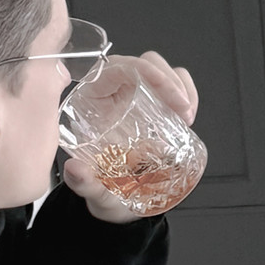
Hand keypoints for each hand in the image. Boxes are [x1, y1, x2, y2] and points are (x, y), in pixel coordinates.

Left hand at [62, 51, 199, 224]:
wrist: (120, 202)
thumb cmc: (103, 187)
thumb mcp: (93, 188)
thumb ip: (82, 182)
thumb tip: (76, 170)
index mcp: (91, 99)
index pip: (116, 67)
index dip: (143, 69)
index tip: (166, 90)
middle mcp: (114, 92)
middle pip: (143, 62)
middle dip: (168, 80)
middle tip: (182, 110)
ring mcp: (137, 95)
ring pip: (162, 69)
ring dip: (181, 87)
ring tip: (186, 116)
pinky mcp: (157, 103)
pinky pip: (176, 84)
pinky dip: (188, 94)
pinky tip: (188, 116)